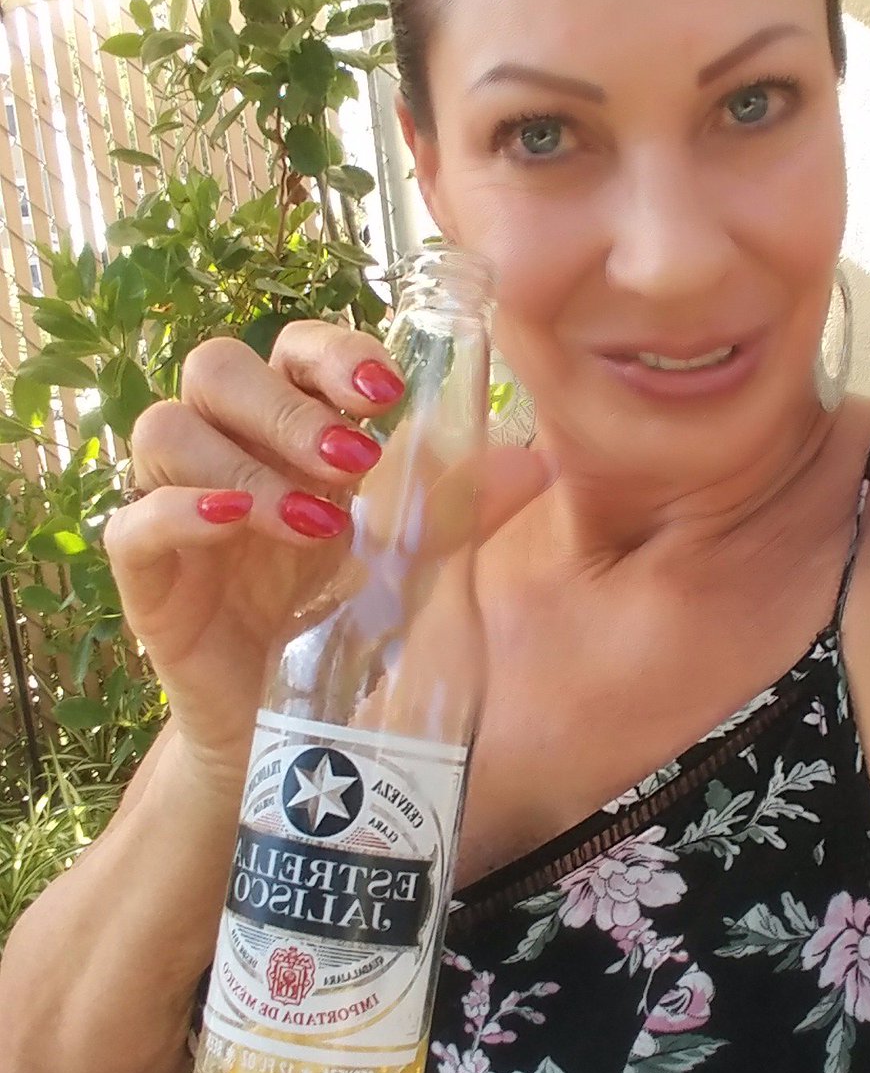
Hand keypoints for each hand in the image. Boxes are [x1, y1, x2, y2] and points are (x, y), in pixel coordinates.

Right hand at [105, 322, 550, 786]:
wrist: (285, 723)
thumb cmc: (342, 617)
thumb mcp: (411, 561)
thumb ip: (458, 509)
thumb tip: (533, 464)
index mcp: (286, 429)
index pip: (291, 349)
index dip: (332, 354)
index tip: (386, 393)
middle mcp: (224, 450)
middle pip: (217, 369)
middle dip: (288, 406)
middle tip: (352, 461)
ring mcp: (175, 506)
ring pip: (167, 429)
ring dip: (245, 461)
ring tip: (314, 521)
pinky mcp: (146, 573)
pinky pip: (132, 520)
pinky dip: (182, 511)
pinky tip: (237, 524)